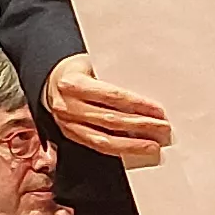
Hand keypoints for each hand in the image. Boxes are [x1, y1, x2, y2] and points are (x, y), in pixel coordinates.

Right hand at [43, 54, 171, 165]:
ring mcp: (67, 123)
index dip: (137, 104)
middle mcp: (68, 105)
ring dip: (132, 144)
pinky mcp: (70, 135)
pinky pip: (96, 146)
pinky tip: (133, 149)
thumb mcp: (92, 65)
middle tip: (163, 128)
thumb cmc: (78, 70)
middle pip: (111, 119)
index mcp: (73, 83)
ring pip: (104, 139)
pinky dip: (117, 149)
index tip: (158, 110)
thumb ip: (112, 78)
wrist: (51, 81)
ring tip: (152, 145)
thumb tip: (145, 95)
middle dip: (141, 125)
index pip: (112, 96)